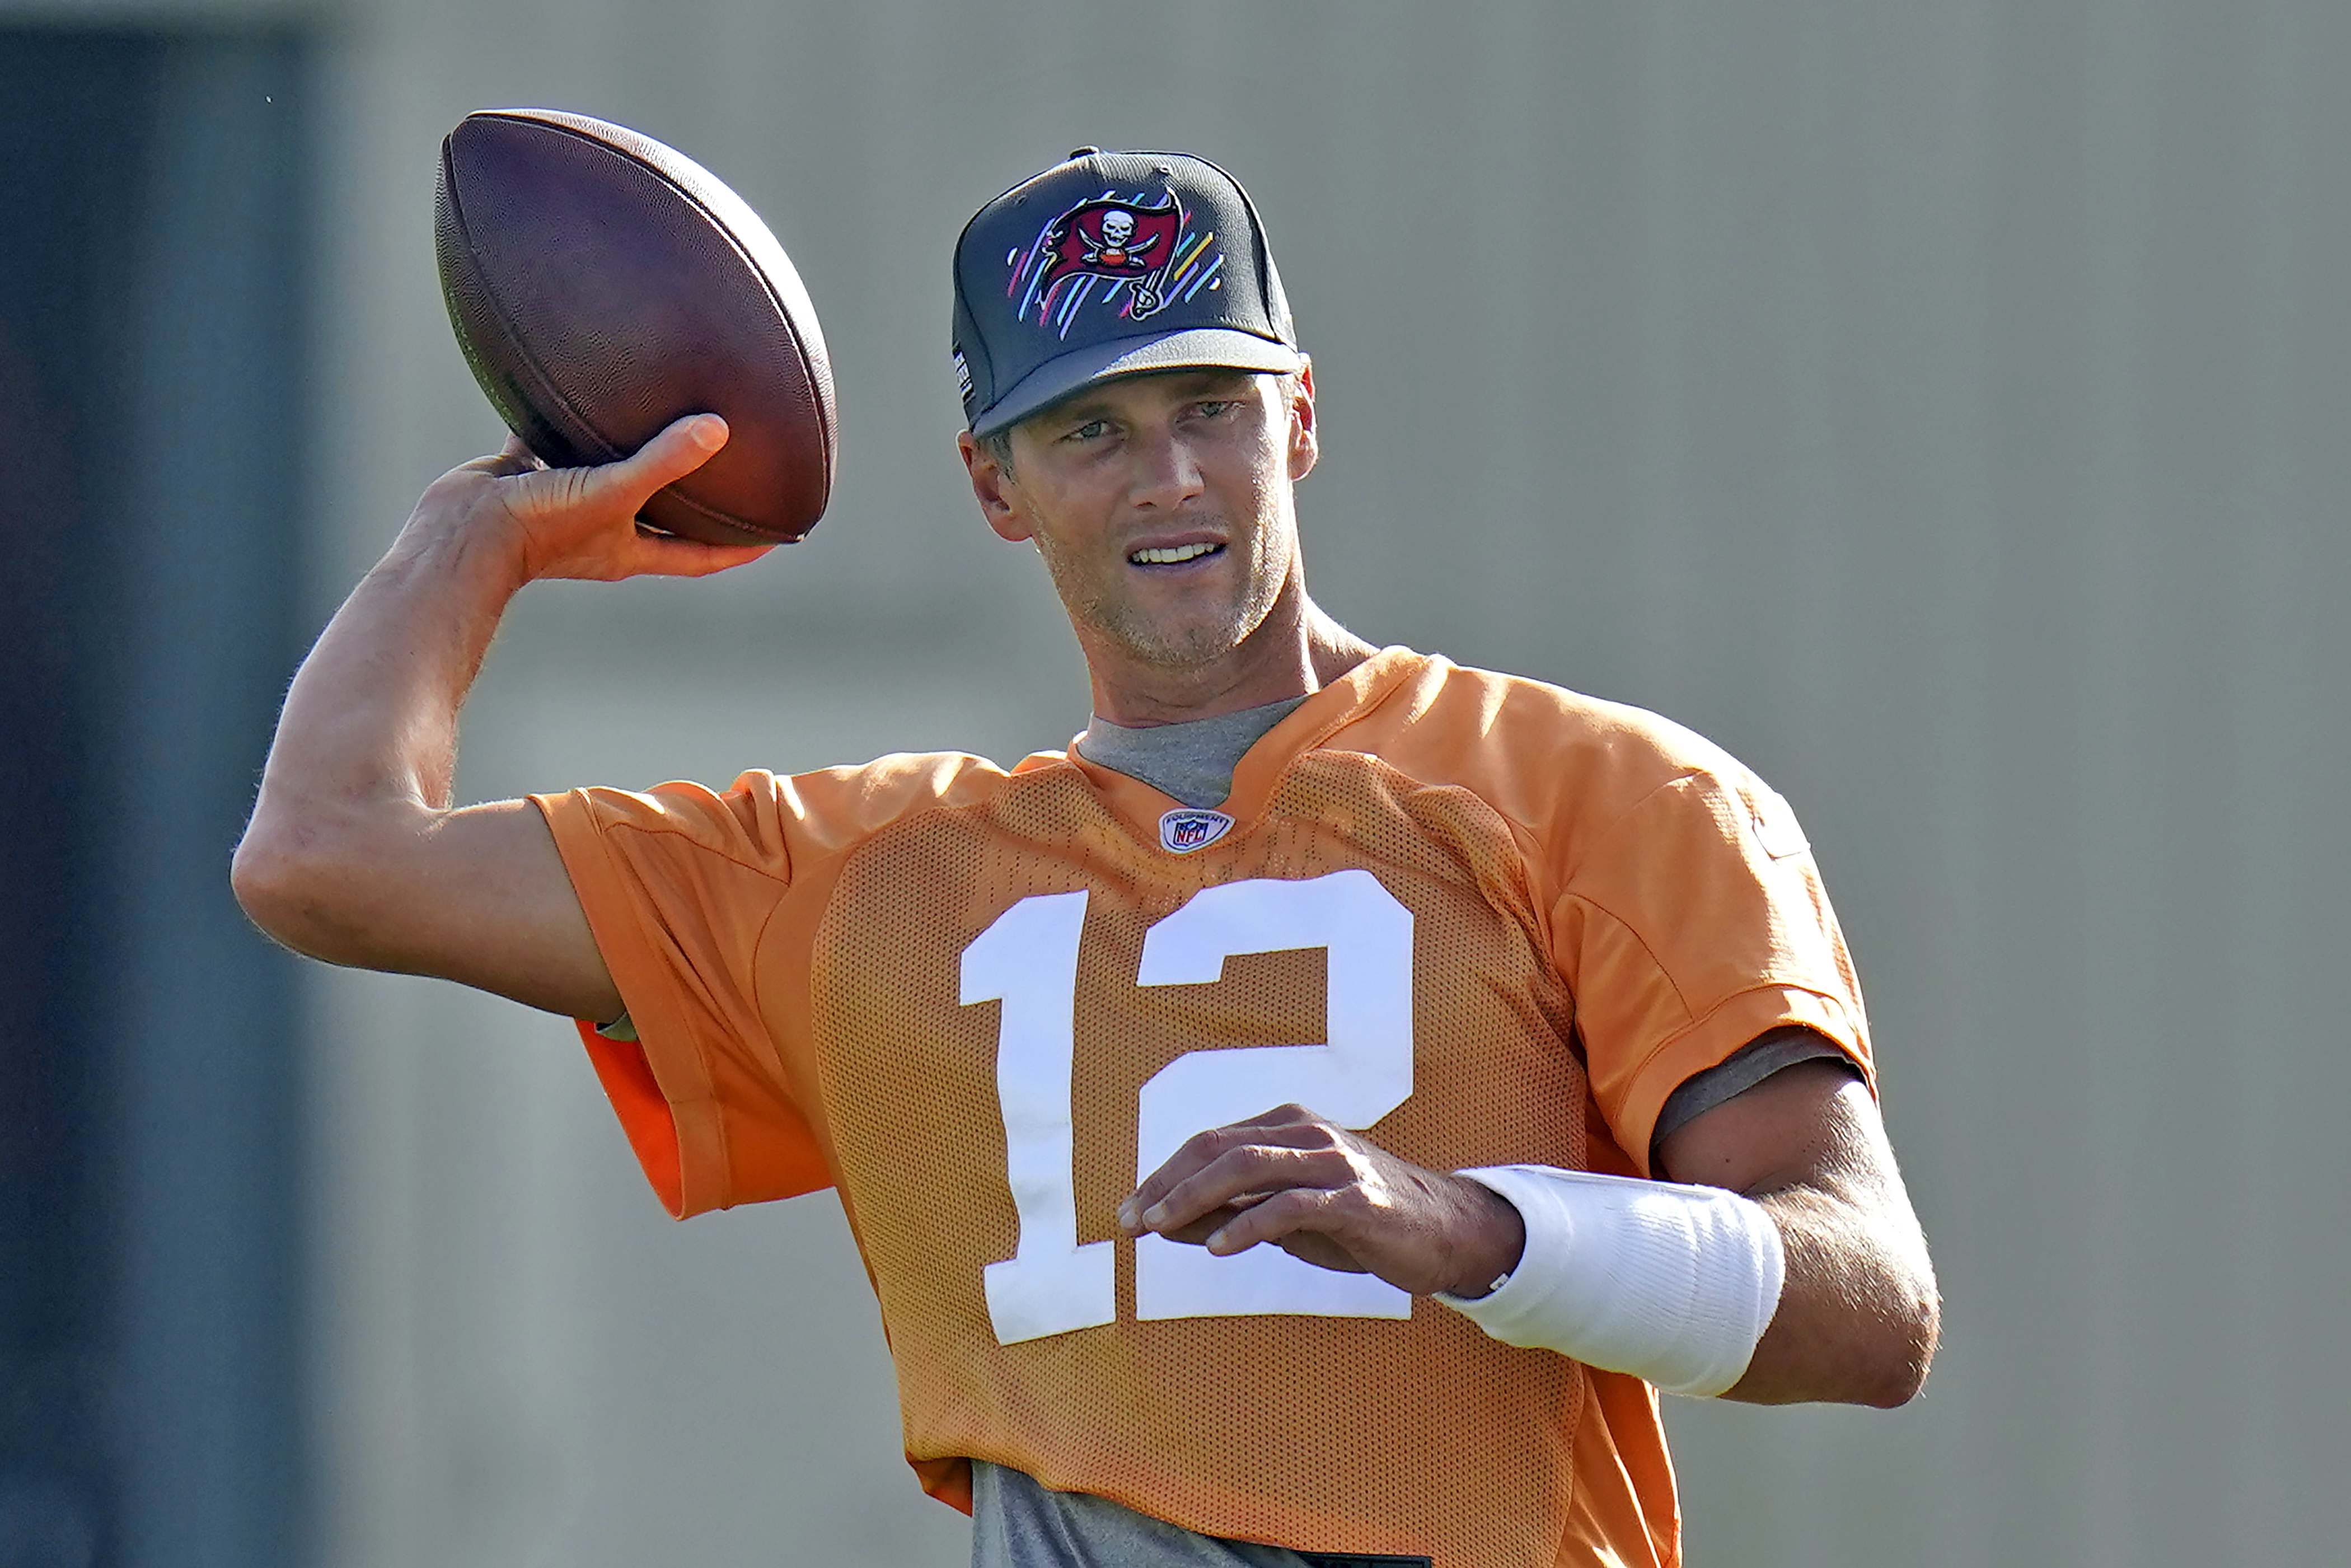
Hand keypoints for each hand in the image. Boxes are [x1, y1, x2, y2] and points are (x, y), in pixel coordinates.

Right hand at [401, 414, 774, 585]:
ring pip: (611, 472)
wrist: (461, 533)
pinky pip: (558, 439)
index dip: (738, 547)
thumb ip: (663, 462)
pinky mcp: (530, 474)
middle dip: (692, 493)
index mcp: (629, 549)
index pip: (699, 555)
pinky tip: (586, 379)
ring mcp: (567, 502)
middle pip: (662, 513)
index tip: (777, 532)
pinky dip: (571, 416)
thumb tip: (718, 429)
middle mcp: (603, 528)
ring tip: (665, 410)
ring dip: (635, 449)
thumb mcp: (613, 492)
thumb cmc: (540, 529)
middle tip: (729, 463)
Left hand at [1115, 1103, 1526, 1297]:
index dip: (1163, 1175)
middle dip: (1167, 1185)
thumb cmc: (1359, 1222)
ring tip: (1158, 1227)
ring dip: (1194, 1198)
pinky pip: (1291, 1206)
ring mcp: (1334, 1163)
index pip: (1210, 1143)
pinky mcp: (1356, 1200)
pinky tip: (1216, 1247)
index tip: (1128, 1212)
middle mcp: (1308, 1133)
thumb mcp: (1288, 1216)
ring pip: (1248, 1167)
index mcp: (1289, 1127)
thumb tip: (1163, 1223)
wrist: (1445, 1233)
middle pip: (1219, 1149)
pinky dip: (1248, 1225)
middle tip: (1131, 1222)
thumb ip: (1232, 1212)